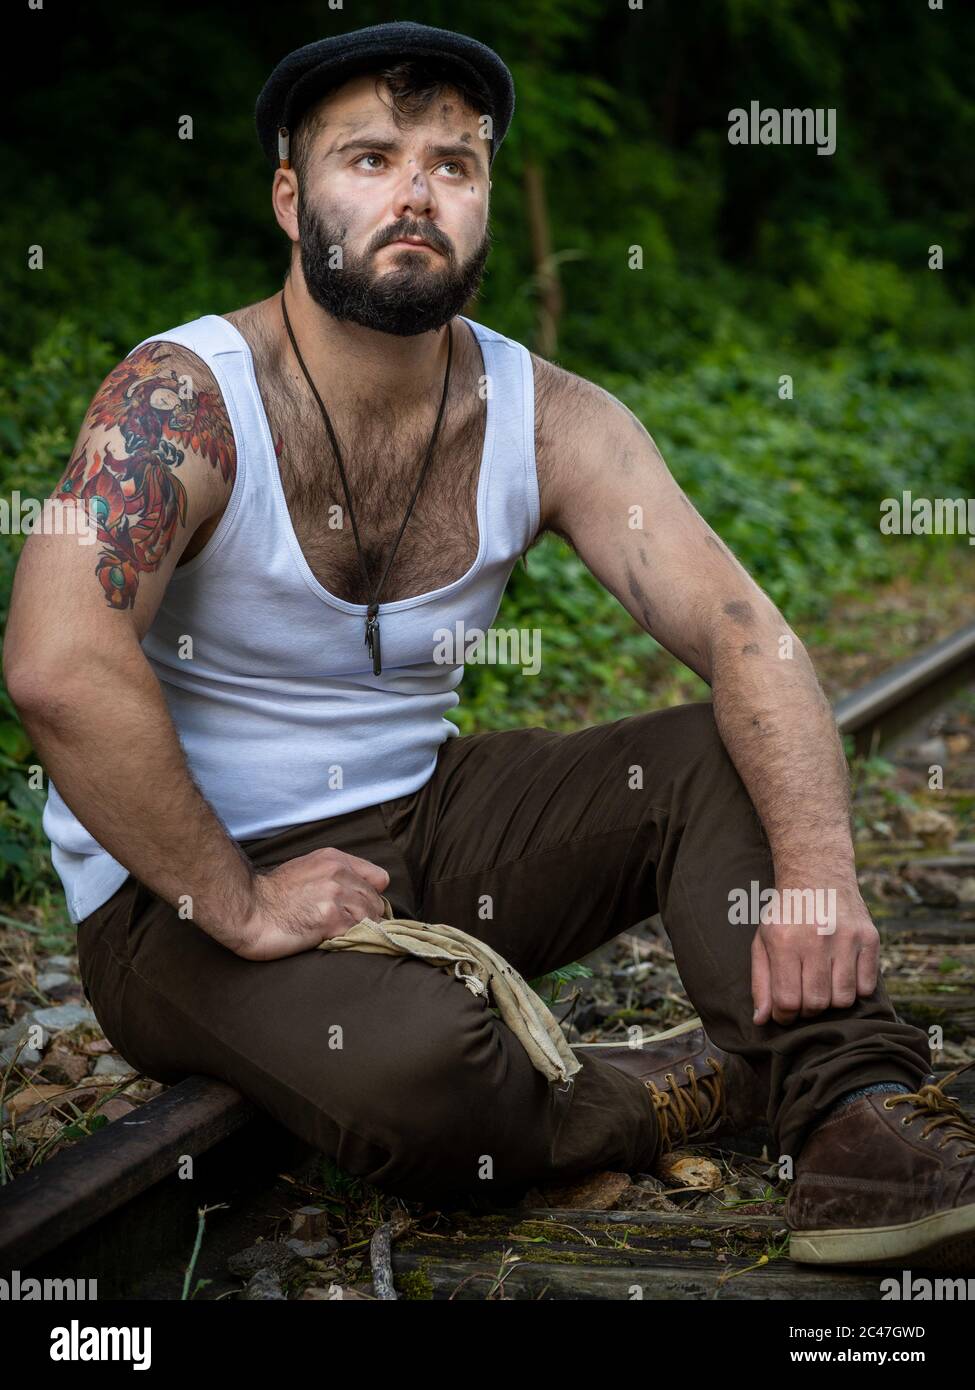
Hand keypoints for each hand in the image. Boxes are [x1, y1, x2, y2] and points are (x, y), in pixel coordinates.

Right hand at [224, 847, 390, 960]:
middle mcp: (339, 874)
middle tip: (348, 928)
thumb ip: (334, 875)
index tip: (361, 908)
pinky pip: (359, 933)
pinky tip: (335, 941)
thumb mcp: (306, 869)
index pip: (379, 878)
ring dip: (360, 931)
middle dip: (367, 917)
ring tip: (341, 936)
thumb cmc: (272, 895)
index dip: (372, 896)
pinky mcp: (332, 919)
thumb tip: (359, 893)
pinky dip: (352, 941)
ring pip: (372, 919)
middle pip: (377, 902)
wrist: (248, 909)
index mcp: (335, 859)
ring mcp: (337, 896)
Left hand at [750, 878, 879, 1025]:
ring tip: (822, 983)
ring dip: (832, 1000)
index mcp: (785, 941)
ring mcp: (847, 938)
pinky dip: (855, 989)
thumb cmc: (786, 913)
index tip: (785, 1011)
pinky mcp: (870, 938)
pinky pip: (867, 987)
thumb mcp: (763, 941)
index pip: (788, 1001)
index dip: (785, 1015)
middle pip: (817, 1004)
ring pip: (844, 999)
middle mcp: (817, 939)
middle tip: (803, 995)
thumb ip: (761, 982)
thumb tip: (760, 1020)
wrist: (817, 873)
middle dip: (807, 1009)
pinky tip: (841, 973)